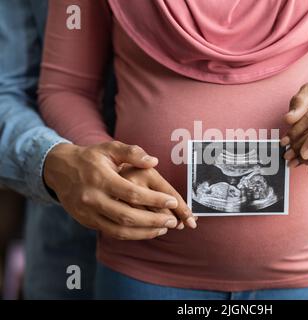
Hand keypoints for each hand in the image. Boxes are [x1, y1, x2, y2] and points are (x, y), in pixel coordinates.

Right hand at [43, 141, 195, 239]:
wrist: (59, 169)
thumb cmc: (91, 158)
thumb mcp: (109, 148)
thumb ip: (132, 152)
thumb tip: (153, 161)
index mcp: (101, 179)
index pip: (132, 194)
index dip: (154, 200)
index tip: (173, 203)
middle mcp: (93, 198)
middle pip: (127, 216)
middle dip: (153, 221)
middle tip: (172, 221)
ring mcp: (88, 213)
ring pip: (119, 230)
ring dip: (144, 232)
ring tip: (163, 228)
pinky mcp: (86, 222)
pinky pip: (111, 233)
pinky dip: (131, 234)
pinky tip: (146, 231)